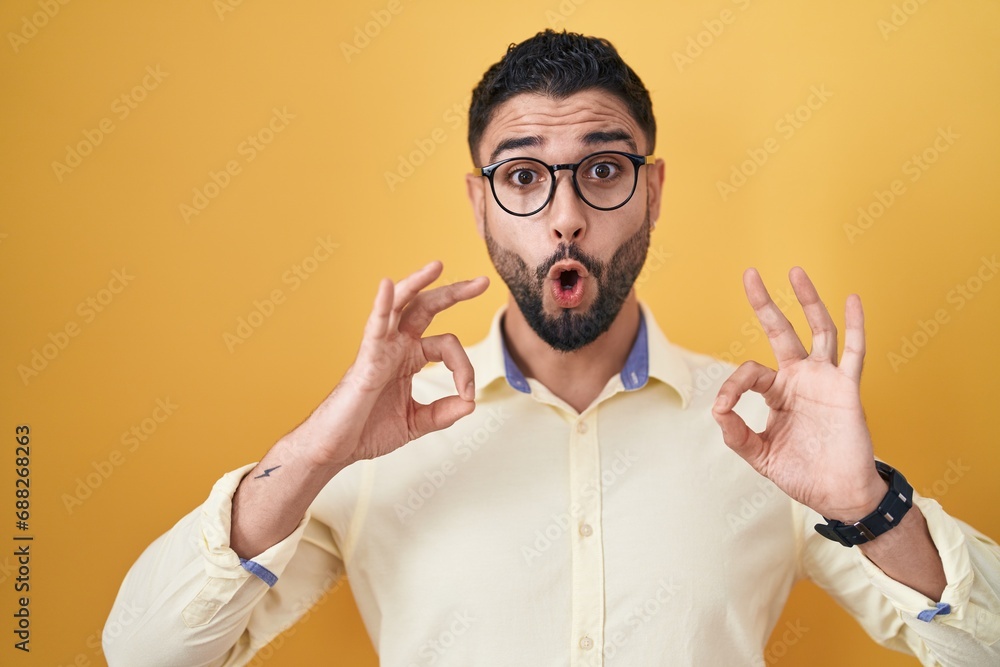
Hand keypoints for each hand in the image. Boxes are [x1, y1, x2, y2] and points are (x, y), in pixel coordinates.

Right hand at [291, 261, 488, 469]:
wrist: (336, 448)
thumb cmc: (368, 431)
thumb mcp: (416, 422)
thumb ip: (443, 413)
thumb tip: (470, 403)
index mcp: (409, 357)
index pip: (448, 345)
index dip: (465, 368)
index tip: (468, 395)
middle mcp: (396, 346)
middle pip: (427, 308)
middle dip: (454, 292)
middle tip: (482, 282)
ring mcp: (380, 349)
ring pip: (400, 306)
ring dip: (418, 283)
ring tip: (438, 266)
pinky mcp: (366, 359)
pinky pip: (374, 327)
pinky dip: (381, 305)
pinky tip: (387, 285)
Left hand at [711, 267, 886, 521]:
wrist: (838, 495)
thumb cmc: (802, 473)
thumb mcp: (760, 455)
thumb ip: (737, 434)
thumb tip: (717, 411)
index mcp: (777, 393)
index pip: (749, 372)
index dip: (732, 386)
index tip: (723, 408)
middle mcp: (799, 379)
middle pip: (781, 331)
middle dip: (765, 304)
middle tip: (749, 274)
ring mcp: (824, 379)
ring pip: (818, 330)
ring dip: (808, 300)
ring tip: (795, 271)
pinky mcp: (847, 388)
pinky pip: (854, 352)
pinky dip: (855, 325)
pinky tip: (852, 299)